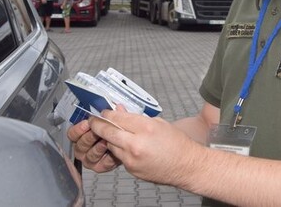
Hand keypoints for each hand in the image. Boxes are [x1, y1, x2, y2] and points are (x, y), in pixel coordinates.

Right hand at [67, 119, 121, 172]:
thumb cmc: (116, 131)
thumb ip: (115, 114)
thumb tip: (118, 108)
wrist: (126, 145)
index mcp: (82, 135)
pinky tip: (111, 150)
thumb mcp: (115, 119)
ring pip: (89, 155)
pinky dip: (107, 157)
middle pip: (80, 145)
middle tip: (97, 132)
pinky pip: (100, 164)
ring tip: (105, 141)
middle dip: (89, 137)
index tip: (87, 124)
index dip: (78, 129)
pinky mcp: (100, 166)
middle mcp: (84, 148)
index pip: (72, 134)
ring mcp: (91, 158)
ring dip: (97, 148)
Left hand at [89, 109, 204, 185]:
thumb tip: (120, 110)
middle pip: (108, 132)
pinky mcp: (131, 169)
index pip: (117, 117)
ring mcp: (132, 159)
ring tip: (112, 133)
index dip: (107, 114)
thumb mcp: (159, 123)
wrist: (186, 166)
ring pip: (111, 145)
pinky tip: (127, 146)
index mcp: (146, 128)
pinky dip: (120, 150)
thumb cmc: (177, 144)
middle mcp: (136, 144)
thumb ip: (136, 118)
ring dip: (109, 138)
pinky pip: (119, 156)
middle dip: (98, 125)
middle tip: (93, 121)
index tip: (104, 112)